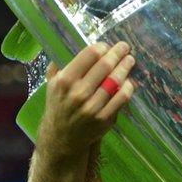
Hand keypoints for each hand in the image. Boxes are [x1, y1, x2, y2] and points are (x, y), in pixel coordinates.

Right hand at [37, 42, 135, 157]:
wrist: (61, 137)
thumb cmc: (59, 105)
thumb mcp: (51, 84)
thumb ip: (58, 65)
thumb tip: (69, 44)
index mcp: (64, 80)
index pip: (89, 55)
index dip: (102, 47)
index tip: (106, 46)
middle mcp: (78, 93)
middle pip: (105, 65)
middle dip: (118, 53)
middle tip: (125, 46)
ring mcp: (92, 107)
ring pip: (115, 81)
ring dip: (126, 67)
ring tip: (130, 60)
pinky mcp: (104, 119)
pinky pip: (122, 98)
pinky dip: (128, 87)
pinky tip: (129, 81)